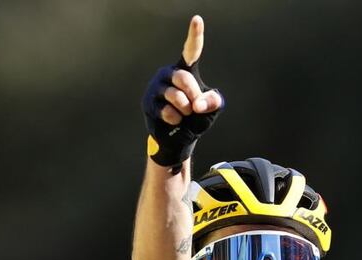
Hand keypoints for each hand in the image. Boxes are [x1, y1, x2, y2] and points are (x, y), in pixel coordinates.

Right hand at [142, 15, 224, 166]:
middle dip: (195, 95)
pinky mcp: (148, 103)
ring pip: (176, 97)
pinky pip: (168, 111)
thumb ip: (213, 101)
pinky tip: (174, 120)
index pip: (191, 51)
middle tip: (195, 107)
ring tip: (184, 113)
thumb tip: (198, 104)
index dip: (195, 35)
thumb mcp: (211, 109)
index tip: (197, 19)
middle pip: (185, 78)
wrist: (180, 138)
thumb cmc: (196, 118)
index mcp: (185, 70)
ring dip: (186, 110)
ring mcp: (156, 88)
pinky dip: (176, 119)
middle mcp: (168, 74)